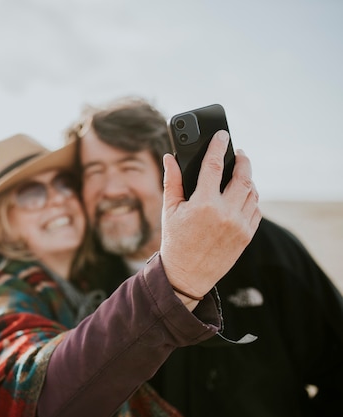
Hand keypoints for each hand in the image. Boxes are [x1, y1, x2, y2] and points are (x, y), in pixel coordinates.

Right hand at [160, 130, 260, 302]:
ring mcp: (239, 225)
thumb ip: (172, 181)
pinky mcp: (247, 235)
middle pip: (243, 176)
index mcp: (203, 204)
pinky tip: (243, 195)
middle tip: (239, 152)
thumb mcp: (169, 210)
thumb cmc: (175, 241)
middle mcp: (225, 213)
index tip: (222, 134)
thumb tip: (169, 158)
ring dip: (248, 179)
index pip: (214, 165)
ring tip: (240, 174)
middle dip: (243, 160)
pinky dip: (251, 199)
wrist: (187, 275)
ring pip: (253, 192)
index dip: (218, 146)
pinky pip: (256, 210)